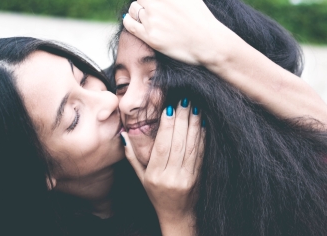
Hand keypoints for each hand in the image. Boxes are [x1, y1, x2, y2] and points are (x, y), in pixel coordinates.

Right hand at [121, 100, 204, 234]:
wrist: (177, 215)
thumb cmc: (156, 194)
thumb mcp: (141, 178)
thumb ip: (132, 157)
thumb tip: (124, 135)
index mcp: (155, 175)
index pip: (161, 146)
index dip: (166, 126)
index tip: (169, 108)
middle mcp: (171, 176)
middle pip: (178, 143)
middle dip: (182, 119)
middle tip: (184, 100)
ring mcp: (186, 177)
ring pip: (191, 146)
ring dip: (194, 124)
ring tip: (195, 107)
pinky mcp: (198, 176)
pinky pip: (200, 153)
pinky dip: (201, 137)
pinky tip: (202, 124)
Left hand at [123, 0, 228, 64]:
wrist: (208, 42)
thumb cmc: (202, 19)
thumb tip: (166, 0)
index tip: (151, 3)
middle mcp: (157, 4)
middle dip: (143, 3)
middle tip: (150, 10)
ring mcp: (152, 20)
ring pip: (133, 10)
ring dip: (137, 12)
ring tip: (145, 17)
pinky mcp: (150, 36)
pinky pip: (129, 24)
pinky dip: (128, 20)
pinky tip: (132, 21)